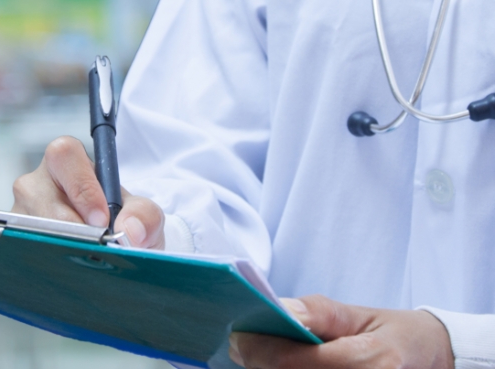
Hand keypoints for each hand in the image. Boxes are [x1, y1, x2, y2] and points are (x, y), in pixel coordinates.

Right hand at [12, 136, 164, 248]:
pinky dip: (47, 263)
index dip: (82, 186)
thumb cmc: (123, 221)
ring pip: (28, 226)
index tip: (102, 219)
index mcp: (69, 162)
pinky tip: (66, 270)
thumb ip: (145, 215)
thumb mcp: (142, 216)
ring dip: (58, 246)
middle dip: (68, 224)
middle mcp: (39, 182)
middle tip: (91, 245)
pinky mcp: (13, 240)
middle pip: (39, 194)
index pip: (64, 155)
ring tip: (82, 260)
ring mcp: (21, 211)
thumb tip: (129, 229)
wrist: (113, 249)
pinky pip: (22, 249)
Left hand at [229, 294, 453, 368]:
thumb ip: (317, 313)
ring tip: (257, 360)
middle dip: (262, 367)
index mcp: (371, 363)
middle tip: (240, 350)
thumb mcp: (358, 314)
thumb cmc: (392, 334)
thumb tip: (277, 309)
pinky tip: (278, 367)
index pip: (299, 362)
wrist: (435, 362)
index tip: (236, 338)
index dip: (261, 352)